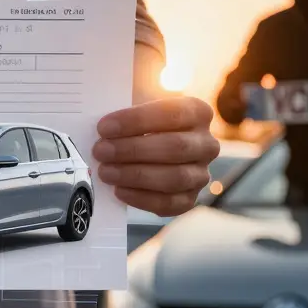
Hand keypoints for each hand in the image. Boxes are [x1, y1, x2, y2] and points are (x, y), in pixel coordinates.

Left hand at [92, 97, 219, 215]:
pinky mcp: (190, 198)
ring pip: (174, 178)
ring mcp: (201, 174)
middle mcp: (206, 144)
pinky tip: (119, 191)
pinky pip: (169, 203)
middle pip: (175, 147)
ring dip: (135, 175)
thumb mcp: (138, 103)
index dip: (136, 121)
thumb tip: (104, 114)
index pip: (171, 115)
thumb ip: (126, 103)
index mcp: (197, 112)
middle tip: (101, 151)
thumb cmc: (141, 124)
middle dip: (133, 150)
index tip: (104, 127)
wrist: (149, 148)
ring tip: (106, 171)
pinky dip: (142, 199)